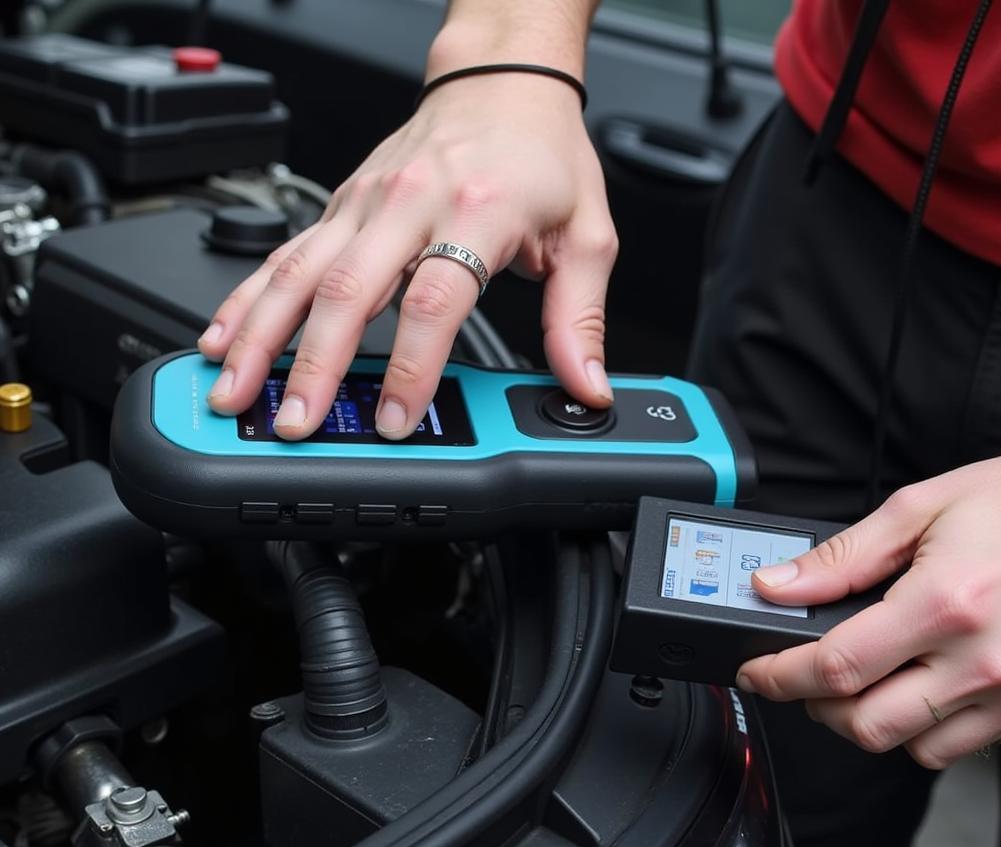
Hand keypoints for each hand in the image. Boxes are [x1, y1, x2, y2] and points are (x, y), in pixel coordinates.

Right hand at [198, 73, 617, 438]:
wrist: (501, 81)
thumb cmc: (541, 154)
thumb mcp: (586, 235)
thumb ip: (580, 318)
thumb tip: (585, 384)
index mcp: (476, 212)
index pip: (433, 301)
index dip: (410, 367)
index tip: (394, 417)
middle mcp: (409, 204)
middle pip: (346, 291)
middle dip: (311, 366)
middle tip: (294, 422)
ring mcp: (365, 203)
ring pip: (297, 272)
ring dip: (258, 337)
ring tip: (232, 390)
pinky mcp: (341, 206)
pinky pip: (283, 254)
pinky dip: (247, 298)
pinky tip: (224, 335)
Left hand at [735, 453, 1000, 768]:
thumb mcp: (923, 508)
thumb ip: (842, 557)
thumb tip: (777, 585)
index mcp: (946, 603)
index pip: (836, 667)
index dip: (780, 676)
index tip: (756, 672)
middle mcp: (983, 660)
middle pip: (866, 725)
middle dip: (816, 706)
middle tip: (802, 674)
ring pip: (910, 747)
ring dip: (868, 720)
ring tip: (862, 678)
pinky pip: (958, 746)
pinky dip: (920, 728)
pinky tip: (916, 685)